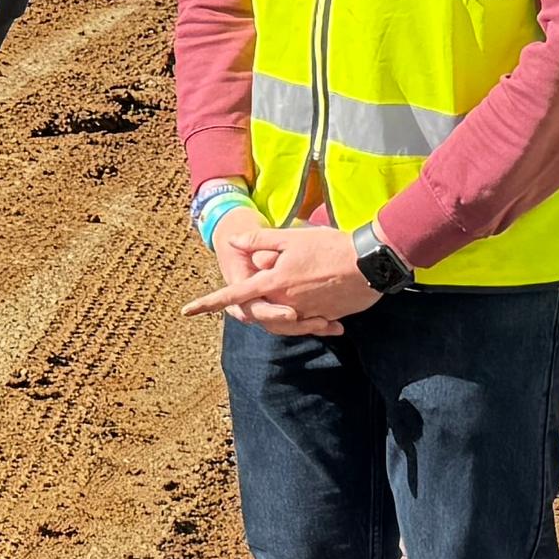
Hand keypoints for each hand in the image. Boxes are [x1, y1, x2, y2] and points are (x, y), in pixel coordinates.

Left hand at [183, 221, 377, 334]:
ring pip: (288, 318)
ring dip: (287, 311)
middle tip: (263, 297)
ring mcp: (308, 312)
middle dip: (259, 306)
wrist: (371, 262)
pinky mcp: (328, 317)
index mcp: (274, 282)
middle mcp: (287, 302)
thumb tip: (233, 243)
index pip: (234, 295)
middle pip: (263, 311)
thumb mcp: (291, 237)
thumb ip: (260, 241)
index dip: (208, 302)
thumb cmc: (330, 246)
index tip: (186, 310)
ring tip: (299, 295)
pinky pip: (311, 321)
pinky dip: (311, 316)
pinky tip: (321, 302)